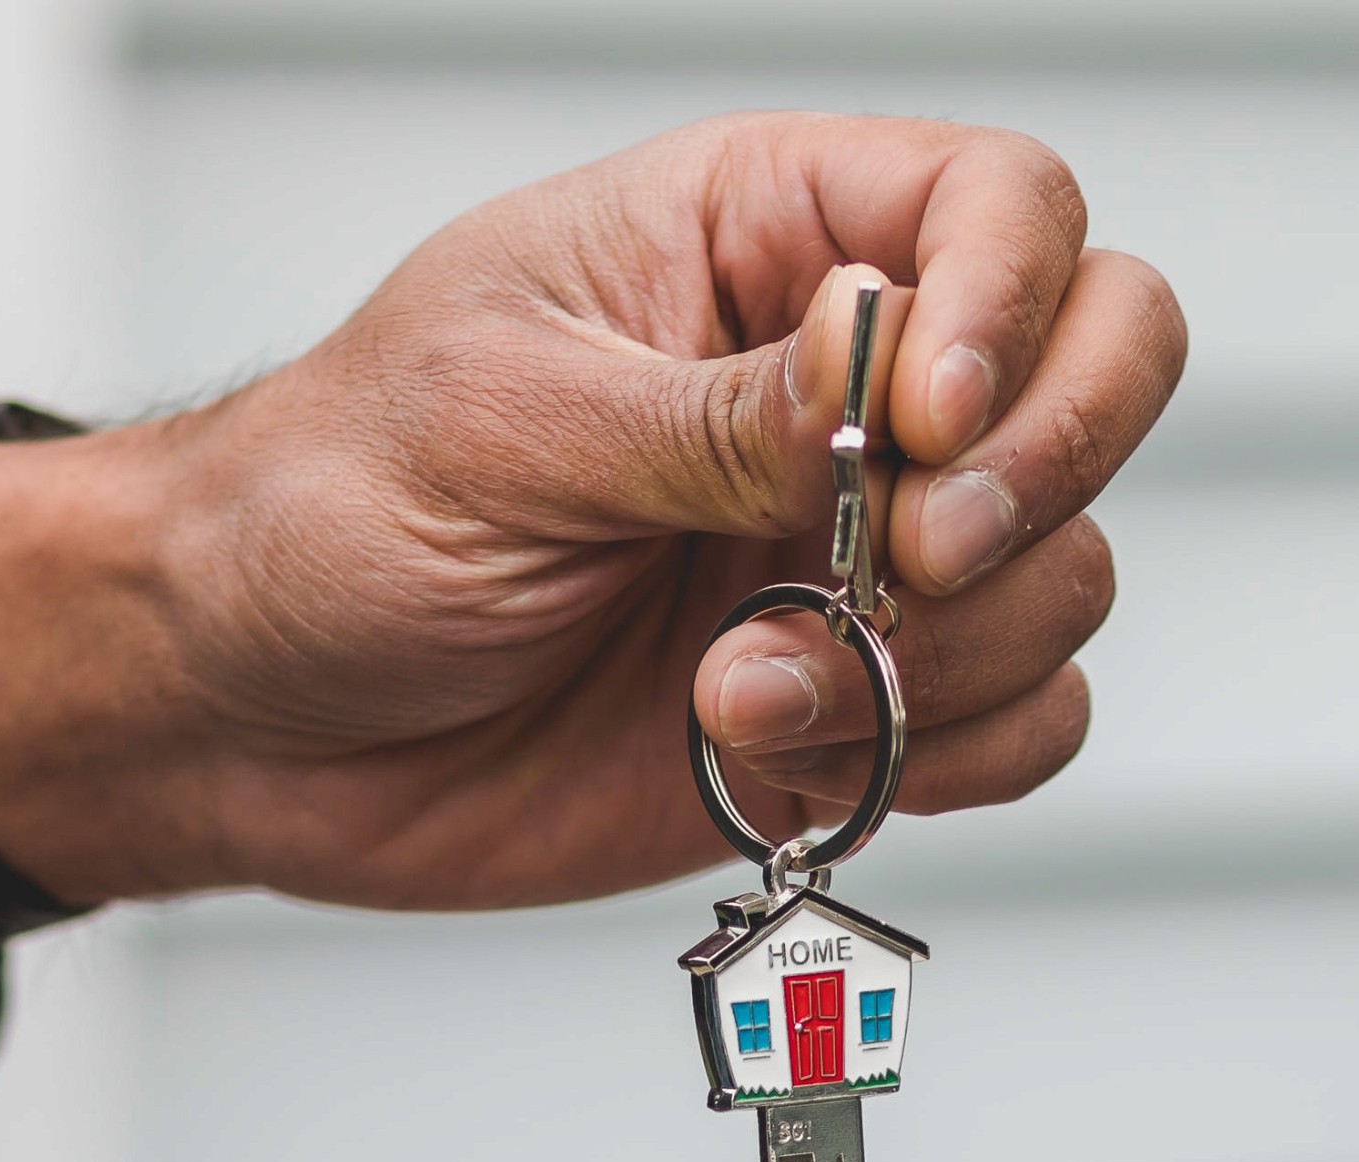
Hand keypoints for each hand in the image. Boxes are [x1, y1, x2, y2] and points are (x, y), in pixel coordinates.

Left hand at [0, 116, 1182, 907]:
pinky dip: (947, 758)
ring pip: (1067, 572)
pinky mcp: (862, 702)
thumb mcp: (503, 420)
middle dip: (1046, 476)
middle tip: (912, 563)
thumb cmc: (329, 510)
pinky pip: (1023, 723)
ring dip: (940, 659)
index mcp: (758, 238)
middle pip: (1107, 362)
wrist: (250, 715)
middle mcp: (848, 385)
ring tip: (738, 693)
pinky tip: (779, 757)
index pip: (1002, 207)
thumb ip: (717, 412)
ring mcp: (867, 549)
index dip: (1015, 306)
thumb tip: (891, 364)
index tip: (930, 426)